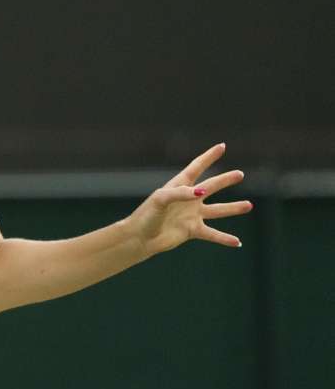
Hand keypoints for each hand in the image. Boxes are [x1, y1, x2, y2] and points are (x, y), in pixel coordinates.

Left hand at [127, 143, 252, 255]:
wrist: (140, 238)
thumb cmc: (146, 215)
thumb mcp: (161, 199)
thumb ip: (180, 193)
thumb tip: (202, 192)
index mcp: (179, 186)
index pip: (196, 167)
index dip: (209, 157)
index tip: (222, 146)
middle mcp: (188, 199)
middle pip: (211, 186)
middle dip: (225, 180)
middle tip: (240, 174)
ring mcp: (191, 215)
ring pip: (217, 210)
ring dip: (233, 208)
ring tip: (249, 205)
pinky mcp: (192, 230)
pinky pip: (212, 234)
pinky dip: (224, 238)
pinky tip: (237, 242)